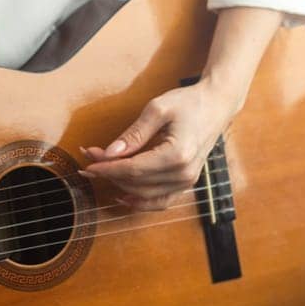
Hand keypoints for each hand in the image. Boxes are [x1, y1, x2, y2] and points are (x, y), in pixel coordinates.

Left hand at [78, 81, 239, 210]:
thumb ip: (134, 134)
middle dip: (108, 173)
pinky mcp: (186, 183)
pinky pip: (160, 201)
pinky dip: (140, 202)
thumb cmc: (189, 103)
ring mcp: (187, 182)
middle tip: (89, 160)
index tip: (87, 162)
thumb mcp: (158, 109)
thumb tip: (110, 153)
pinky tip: (123, 195)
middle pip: (136, 183)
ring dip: (120, 186)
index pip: (133, 169)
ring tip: (100, 172)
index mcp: (177, 155)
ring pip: (145, 195)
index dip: (106, 168)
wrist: (216, 106)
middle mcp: (184, 174)